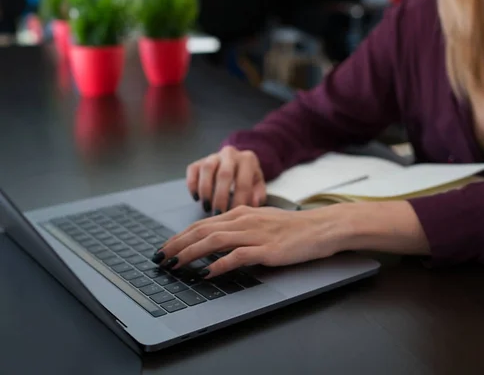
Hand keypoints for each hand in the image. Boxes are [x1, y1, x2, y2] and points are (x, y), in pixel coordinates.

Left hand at [155, 205, 351, 277]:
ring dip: (190, 254)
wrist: (322, 227)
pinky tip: (207, 273)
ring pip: (214, 241)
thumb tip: (218, 240)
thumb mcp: (262, 222)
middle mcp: (244, 220)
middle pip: (201, 230)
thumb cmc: (294, 227)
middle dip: (176, 245)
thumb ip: (240, 228)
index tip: (165, 248)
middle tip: (160, 258)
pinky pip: (237, 256)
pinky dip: (219, 265)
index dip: (180, 236)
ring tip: (175, 266)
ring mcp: (255, 234)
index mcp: (241, 213)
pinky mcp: (267, 250)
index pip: (202, 224)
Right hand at [186, 146, 265, 214]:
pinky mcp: (199, 160)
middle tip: (218, 214)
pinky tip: (197, 198)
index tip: (235, 214)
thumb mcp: (258, 185)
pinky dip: (192, 184)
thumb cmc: (248, 178)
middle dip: (220, 197)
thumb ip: (259, 195)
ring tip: (207, 207)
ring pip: (207, 169)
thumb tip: (253, 203)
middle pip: (224, 174)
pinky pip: (193, 170)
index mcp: (247, 160)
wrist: (237, 163)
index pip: (243, 182)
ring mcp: (213, 156)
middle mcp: (230, 154)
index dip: (238, 200)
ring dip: (205, 190)